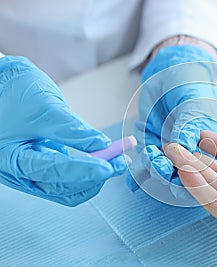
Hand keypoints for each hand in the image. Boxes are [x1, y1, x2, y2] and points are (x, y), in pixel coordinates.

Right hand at [0, 56, 125, 205]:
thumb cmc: (12, 91)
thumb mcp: (45, 109)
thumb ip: (74, 131)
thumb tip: (102, 145)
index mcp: (13, 160)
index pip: (55, 172)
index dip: (86, 170)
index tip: (110, 165)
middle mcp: (20, 172)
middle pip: (63, 188)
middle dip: (94, 177)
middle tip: (120, 162)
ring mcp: (31, 169)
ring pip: (67, 186)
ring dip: (93, 176)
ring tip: (115, 160)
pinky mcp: (41, 162)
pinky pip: (66, 175)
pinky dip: (85, 169)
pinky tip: (102, 158)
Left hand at [127, 45, 216, 196]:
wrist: (169, 72)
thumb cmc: (190, 85)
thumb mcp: (193, 104)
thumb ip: (188, 127)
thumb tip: (183, 150)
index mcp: (207, 145)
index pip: (204, 171)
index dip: (194, 178)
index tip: (183, 179)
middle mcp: (188, 152)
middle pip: (181, 176)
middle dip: (170, 175)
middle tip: (161, 166)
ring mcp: (168, 150)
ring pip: (161, 170)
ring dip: (154, 169)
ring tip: (151, 158)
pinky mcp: (150, 144)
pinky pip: (144, 162)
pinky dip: (137, 174)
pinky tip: (132, 183)